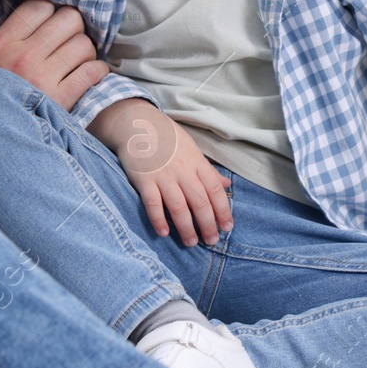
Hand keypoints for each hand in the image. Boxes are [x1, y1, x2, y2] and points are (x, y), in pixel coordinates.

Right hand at [0, 0, 110, 110]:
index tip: (48, 23)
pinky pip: (92, 72)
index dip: (48, 11)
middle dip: (72, 26)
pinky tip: (88, 74)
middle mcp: (25, 56)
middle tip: (67, 38)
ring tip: (76, 59)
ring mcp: (45, 78)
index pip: (39, 7)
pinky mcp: (61, 100)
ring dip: (84, 50)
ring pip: (84, 44)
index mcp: (1, 43)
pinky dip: (96, 70)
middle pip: (69, 20)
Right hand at [89, 99, 232, 246]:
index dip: (223, 210)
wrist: (138, 124)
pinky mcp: (144, 180)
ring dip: (186, 228)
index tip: (227, 227)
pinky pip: (153, 204)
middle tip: (211, 241)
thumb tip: (226, 185)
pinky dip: (159, 219)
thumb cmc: (168, 140)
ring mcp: (163, 176)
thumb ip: (208, 170)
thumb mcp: (193, 150)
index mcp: (197, 163)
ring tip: (191, 242)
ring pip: (179, 207)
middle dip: (208, 224)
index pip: (215, 189)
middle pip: (199, 202)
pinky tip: (164, 233)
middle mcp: (183, 171)